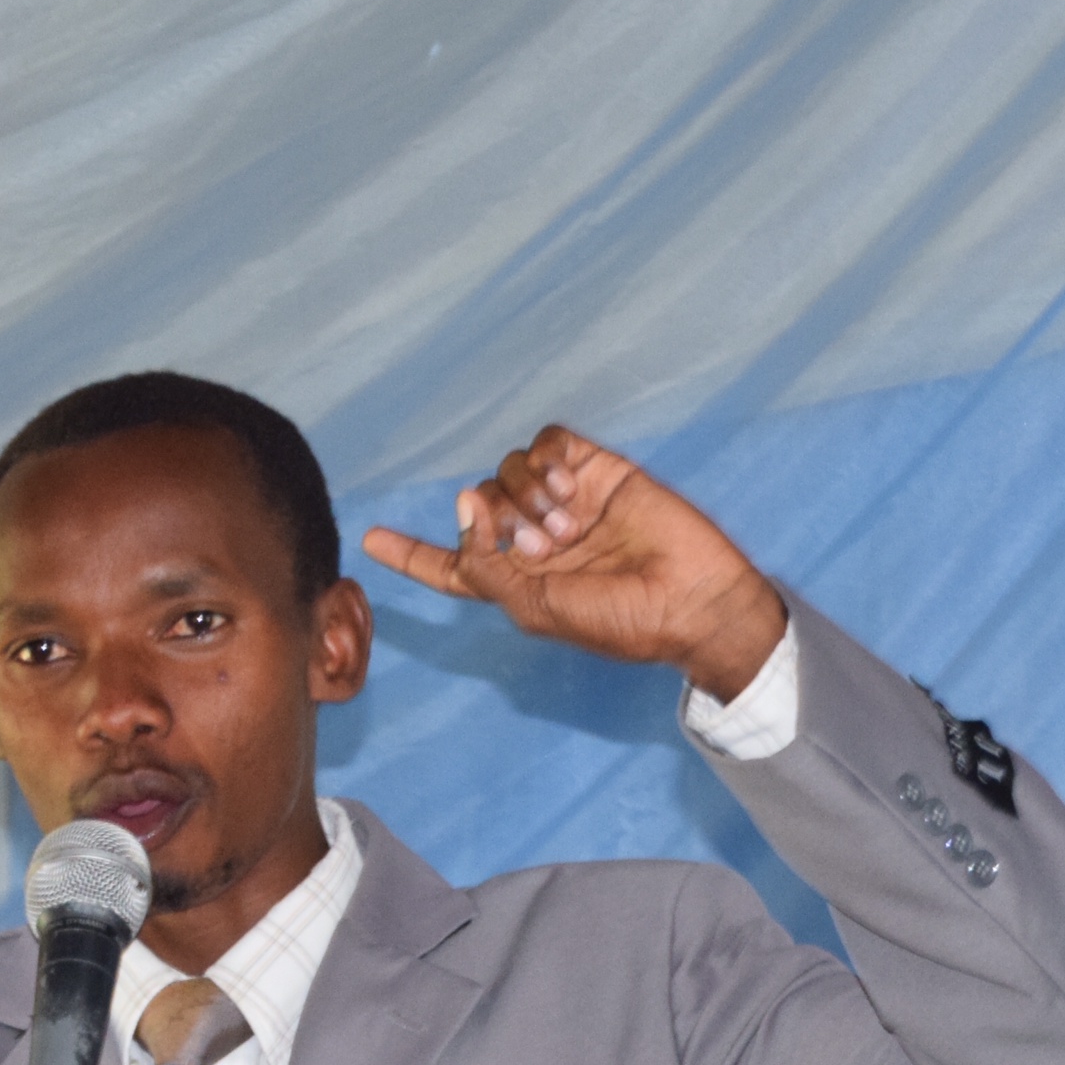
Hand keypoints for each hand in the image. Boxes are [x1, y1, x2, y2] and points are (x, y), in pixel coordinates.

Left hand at [360, 426, 787, 702]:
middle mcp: (535, 539)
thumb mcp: (538, 608)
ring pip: (508, 472)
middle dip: (495, 522)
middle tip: (542, 545)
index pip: (451, 564)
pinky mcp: (597, 472)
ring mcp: (565, 503)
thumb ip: (489, 568)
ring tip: (565, 525)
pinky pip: (548, 444)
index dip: (410, 554)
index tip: (369, 540)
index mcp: (516, 581)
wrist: (694, 601)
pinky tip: (567, 487)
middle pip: (477, 506)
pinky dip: (544, 459)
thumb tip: (463, 508)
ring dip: (524, 494)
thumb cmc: (620, 620)